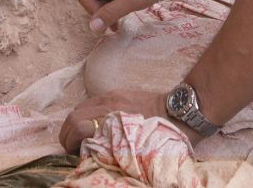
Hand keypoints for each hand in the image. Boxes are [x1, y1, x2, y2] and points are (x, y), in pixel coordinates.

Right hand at [58, 89, 201, 152]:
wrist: (185, 109)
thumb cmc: (167, 134)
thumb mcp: (141, 150)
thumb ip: (116, 152)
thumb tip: (97, 160)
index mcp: (113, 119)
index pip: (78, 125)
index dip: (69, 142)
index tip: (74, 155)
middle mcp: (110, 104)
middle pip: (74, 114)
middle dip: (67, 132)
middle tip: (70, 148)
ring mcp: (114, 95)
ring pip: (82, 106)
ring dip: (74, 122)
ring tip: (79, 137)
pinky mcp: (119, 92)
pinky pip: (94, 101)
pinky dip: (86, 114)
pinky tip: (93, 125)